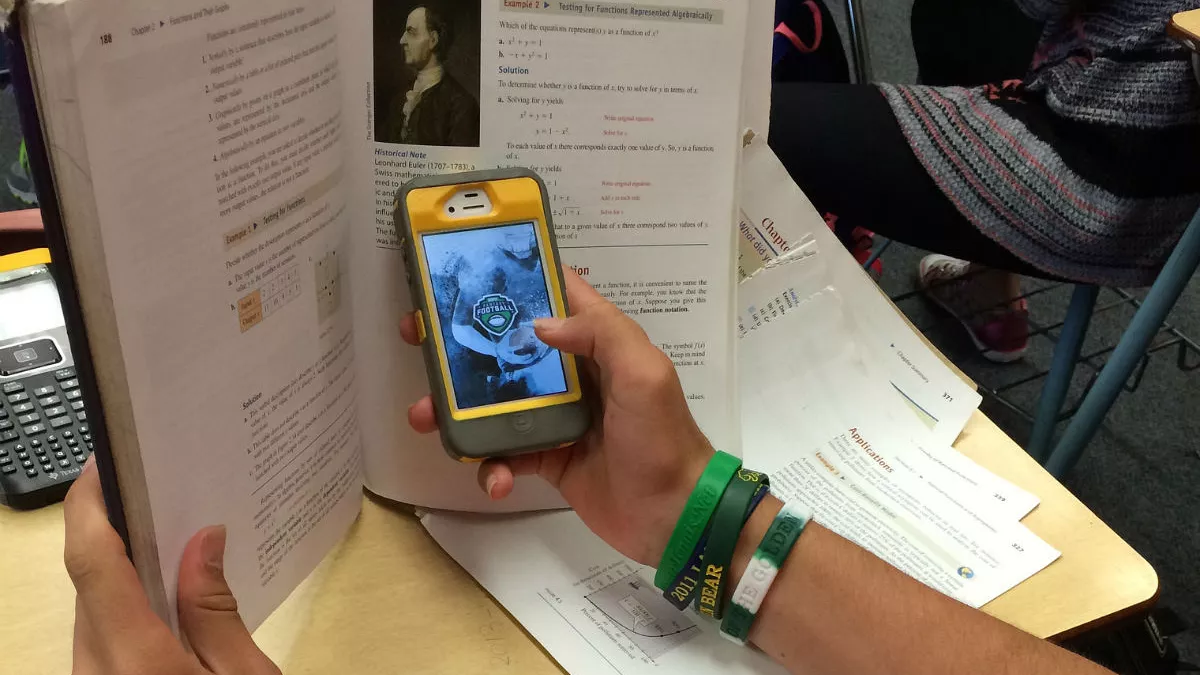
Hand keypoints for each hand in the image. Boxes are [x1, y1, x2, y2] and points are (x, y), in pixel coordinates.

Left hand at [64, 461, 278, 674]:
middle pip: (90, 582)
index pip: (93, 564)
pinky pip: (103, 629)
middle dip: (119, 533)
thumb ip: (218, 612)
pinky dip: (128, 601)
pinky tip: (166, 589)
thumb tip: (205, 540)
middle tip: (160, 493)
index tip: (107, 463)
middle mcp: (95, 666)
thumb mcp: (245, 674)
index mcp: (135, 658)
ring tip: (172, 535)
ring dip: (125, 568)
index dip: (91, 505)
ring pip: (94, 606)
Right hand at [403, 269, 713, 564]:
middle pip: (508, 345)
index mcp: (598, 342)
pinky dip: (491, 466)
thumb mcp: (644, 372)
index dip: (514, 279)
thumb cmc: (662, 438)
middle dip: (461, 343)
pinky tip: (496, 479)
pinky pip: (504, 454)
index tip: (464, 272)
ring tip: (424, 417)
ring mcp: (555, 416)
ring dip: (456, 409)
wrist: (674, 515)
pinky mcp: (546, 458)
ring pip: (494, 401)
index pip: (555, 294)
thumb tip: (540, 323)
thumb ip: (601, 333)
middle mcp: (572, 373)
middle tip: (416, 339)